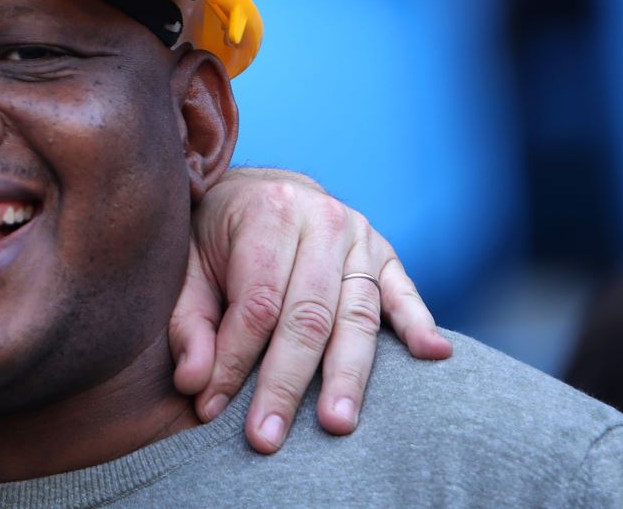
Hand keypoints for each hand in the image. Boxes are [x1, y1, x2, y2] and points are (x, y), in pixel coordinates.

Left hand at [170, 167, 453, 453]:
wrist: (264, 188)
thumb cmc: (219, 236)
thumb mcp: (189, 266)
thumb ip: (189, 323)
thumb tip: (194, 384)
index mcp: (267, 213)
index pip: (256, 303)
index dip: (234, 360)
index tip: (214, 407)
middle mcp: (321, 221)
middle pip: (307, 315)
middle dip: (286, 382)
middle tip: (268, 435)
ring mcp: (361, 237)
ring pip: (357, 316)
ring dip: (348, 375)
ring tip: (337, 423)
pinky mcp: (387, 255)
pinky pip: (404, 294)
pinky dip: (419, 324)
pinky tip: (433, 354)